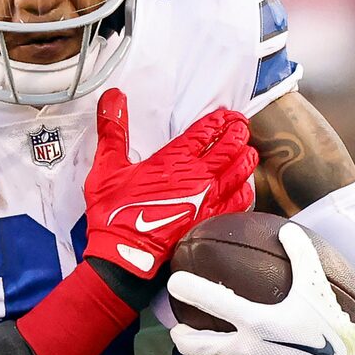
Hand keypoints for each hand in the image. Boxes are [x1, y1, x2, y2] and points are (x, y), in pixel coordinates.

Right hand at [79, 91, 257, 283]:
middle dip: (238, 132)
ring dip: (245, 157)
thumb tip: (113, 97)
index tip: (225, 115)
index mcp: (173, 160)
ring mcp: (208, 200)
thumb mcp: (107, 168)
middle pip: (230, 146)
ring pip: (240, 171)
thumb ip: (113, 130)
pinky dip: (245, 190)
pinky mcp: (211, 221)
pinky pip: (240, 201)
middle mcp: (197, 177)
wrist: (123, 257)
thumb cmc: (114, 215)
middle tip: (240, 126)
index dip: (219, 120)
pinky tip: (243, 185)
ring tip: (247, 149)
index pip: (206, 131)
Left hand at [167, 221, 354, 354]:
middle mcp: (247, 351)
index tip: (174, 282)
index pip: (210, 301)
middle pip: (193, 346)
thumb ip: (302, 255)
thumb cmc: (334, 327)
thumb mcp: (318, 288)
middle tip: (179, 330)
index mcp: (256, 321)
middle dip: (179, 337)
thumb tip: (286, 227)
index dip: (186, 289)